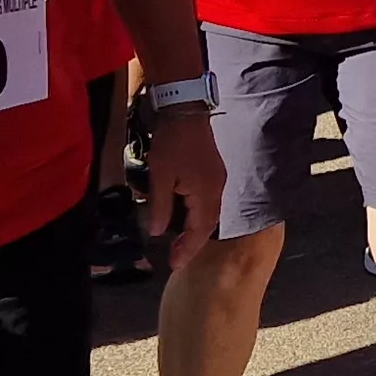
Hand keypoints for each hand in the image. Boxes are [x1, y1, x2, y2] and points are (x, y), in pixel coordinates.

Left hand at [140, 104, 224, 267]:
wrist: (185, 110)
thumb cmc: (171, 143)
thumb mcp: (160, 176)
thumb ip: (160, 207)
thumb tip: (157, 232)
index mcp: (205, 193)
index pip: (199, 230)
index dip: (187, 249)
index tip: (174, 265)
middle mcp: (217, 189)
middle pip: (208, 225)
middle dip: (193, 244)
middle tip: (176, 258)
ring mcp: (217, 179)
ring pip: (210, 213)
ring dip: (196, 230)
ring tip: (180, 242)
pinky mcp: (213, 172)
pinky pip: (209, 202)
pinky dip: (199, 216)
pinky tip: (186, 217)